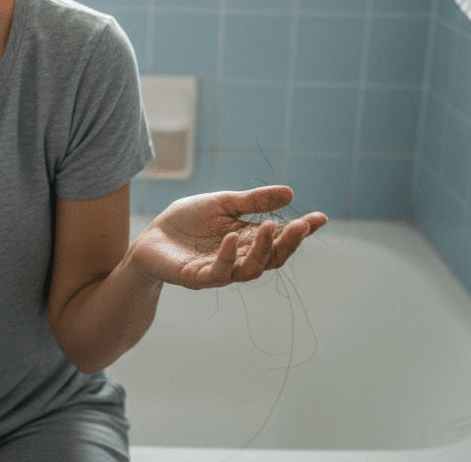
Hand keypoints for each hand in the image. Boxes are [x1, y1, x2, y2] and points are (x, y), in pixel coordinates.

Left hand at [130, 186, 326, 289]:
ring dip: (261, 249)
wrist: (151, 237)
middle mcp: (239, 259)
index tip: (320, 218)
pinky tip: (231, 237)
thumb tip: (290, 193)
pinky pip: (217, 272)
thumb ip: (253, 201)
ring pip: (250, 269)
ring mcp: (219, 271)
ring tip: (269, 227)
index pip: (280, 239)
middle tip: (301, 225)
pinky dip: (226, 255)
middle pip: (272, 258)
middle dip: (288, 243)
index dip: (300, 231)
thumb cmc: (187, 222)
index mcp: (248, 240)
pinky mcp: (197, 277)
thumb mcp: (223, 204)